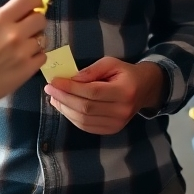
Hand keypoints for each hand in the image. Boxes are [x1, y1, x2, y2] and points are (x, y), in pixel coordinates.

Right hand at [0, 0, 46, 106]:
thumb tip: (11, 9)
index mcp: (0, 20)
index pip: (29, 0)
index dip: (35, 1)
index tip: (33, 6)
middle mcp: (15, 33)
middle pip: (41, 19)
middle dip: (36, 21)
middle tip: (28, 28)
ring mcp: (24, 52)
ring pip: (43, 38)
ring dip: (35, 41)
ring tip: (24, 46)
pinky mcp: (29, 68)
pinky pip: (43, 56)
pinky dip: (36, 56)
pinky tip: (25, 59)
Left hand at [43, 57, 165, 134]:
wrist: (144, 89)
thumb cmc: (125, 73)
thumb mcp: (111, 63)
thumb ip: (92, 70)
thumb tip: (72, 79)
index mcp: (124, 91)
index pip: (92, 92)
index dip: (70, 88)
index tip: (54, 82)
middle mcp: (122, 110)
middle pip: (85, 108)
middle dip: (64, 98)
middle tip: (50, 89)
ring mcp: (117, 124)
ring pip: (83, 120)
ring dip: (65, 109)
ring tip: (54, 98)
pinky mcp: (111, 130)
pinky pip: (86, 127)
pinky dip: (72, 117)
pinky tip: (65, 107)